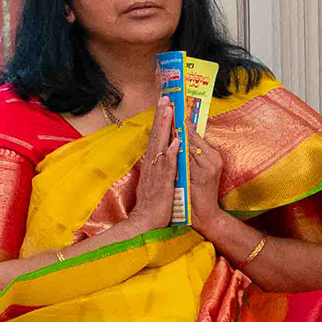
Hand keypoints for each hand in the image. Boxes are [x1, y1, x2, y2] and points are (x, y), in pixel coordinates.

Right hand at [113, 93, 193, 231]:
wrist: (145, 223)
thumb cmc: (153, 204)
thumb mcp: (155, 181)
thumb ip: (158, 166)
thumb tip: (162, 152)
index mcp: (151, 164)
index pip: (156, 137)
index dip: (160, 121)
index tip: (164, 105)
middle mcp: (152, 165)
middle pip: (157, 136)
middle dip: (161, 117)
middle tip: (165, 98)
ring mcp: (157, 173)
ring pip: (161, 145)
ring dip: (165, 128)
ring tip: (169, 111)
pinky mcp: (163, 184)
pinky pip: (168, 166)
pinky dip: (171, 152)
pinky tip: (176, 141)